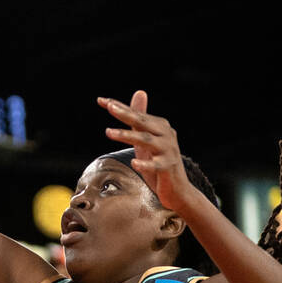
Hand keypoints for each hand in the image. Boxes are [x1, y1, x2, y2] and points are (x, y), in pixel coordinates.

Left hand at [97, 91, 195, 211]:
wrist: (179, 190)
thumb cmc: (159, 163)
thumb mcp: (147, 139)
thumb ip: (141, 119)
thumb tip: (139, 92)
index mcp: (160, 126)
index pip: (137, 114)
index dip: (120, 106)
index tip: (102, 100)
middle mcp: (166, 135)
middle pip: (143, 122)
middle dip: (125, 114)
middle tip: (109, 107)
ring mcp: (168, 151)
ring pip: (146, 140)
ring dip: (127, 135)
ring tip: (108, 132)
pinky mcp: (168, 168)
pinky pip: (156, 165)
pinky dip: (145, 164)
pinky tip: (134, 163)